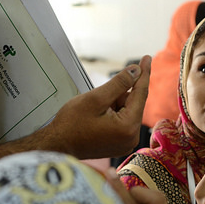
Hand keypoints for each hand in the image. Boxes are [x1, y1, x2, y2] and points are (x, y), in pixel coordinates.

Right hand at [37, 55, 151, 158]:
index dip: (143, 74)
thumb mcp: (95, 98)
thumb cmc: (71, 123)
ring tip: (94, 110)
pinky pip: (122, 121)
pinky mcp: (120, 145)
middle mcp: (132, 138)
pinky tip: (97, 116)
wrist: (57, 145)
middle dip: (119, 94)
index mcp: (128, 127)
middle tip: (99, 97)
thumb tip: (136, 71)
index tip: (147, 57)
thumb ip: (119, 83)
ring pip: (127, 112)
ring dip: (114, 104)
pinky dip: (113, 113)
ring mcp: (126, 143)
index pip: (141, 94)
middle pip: (133, 104)